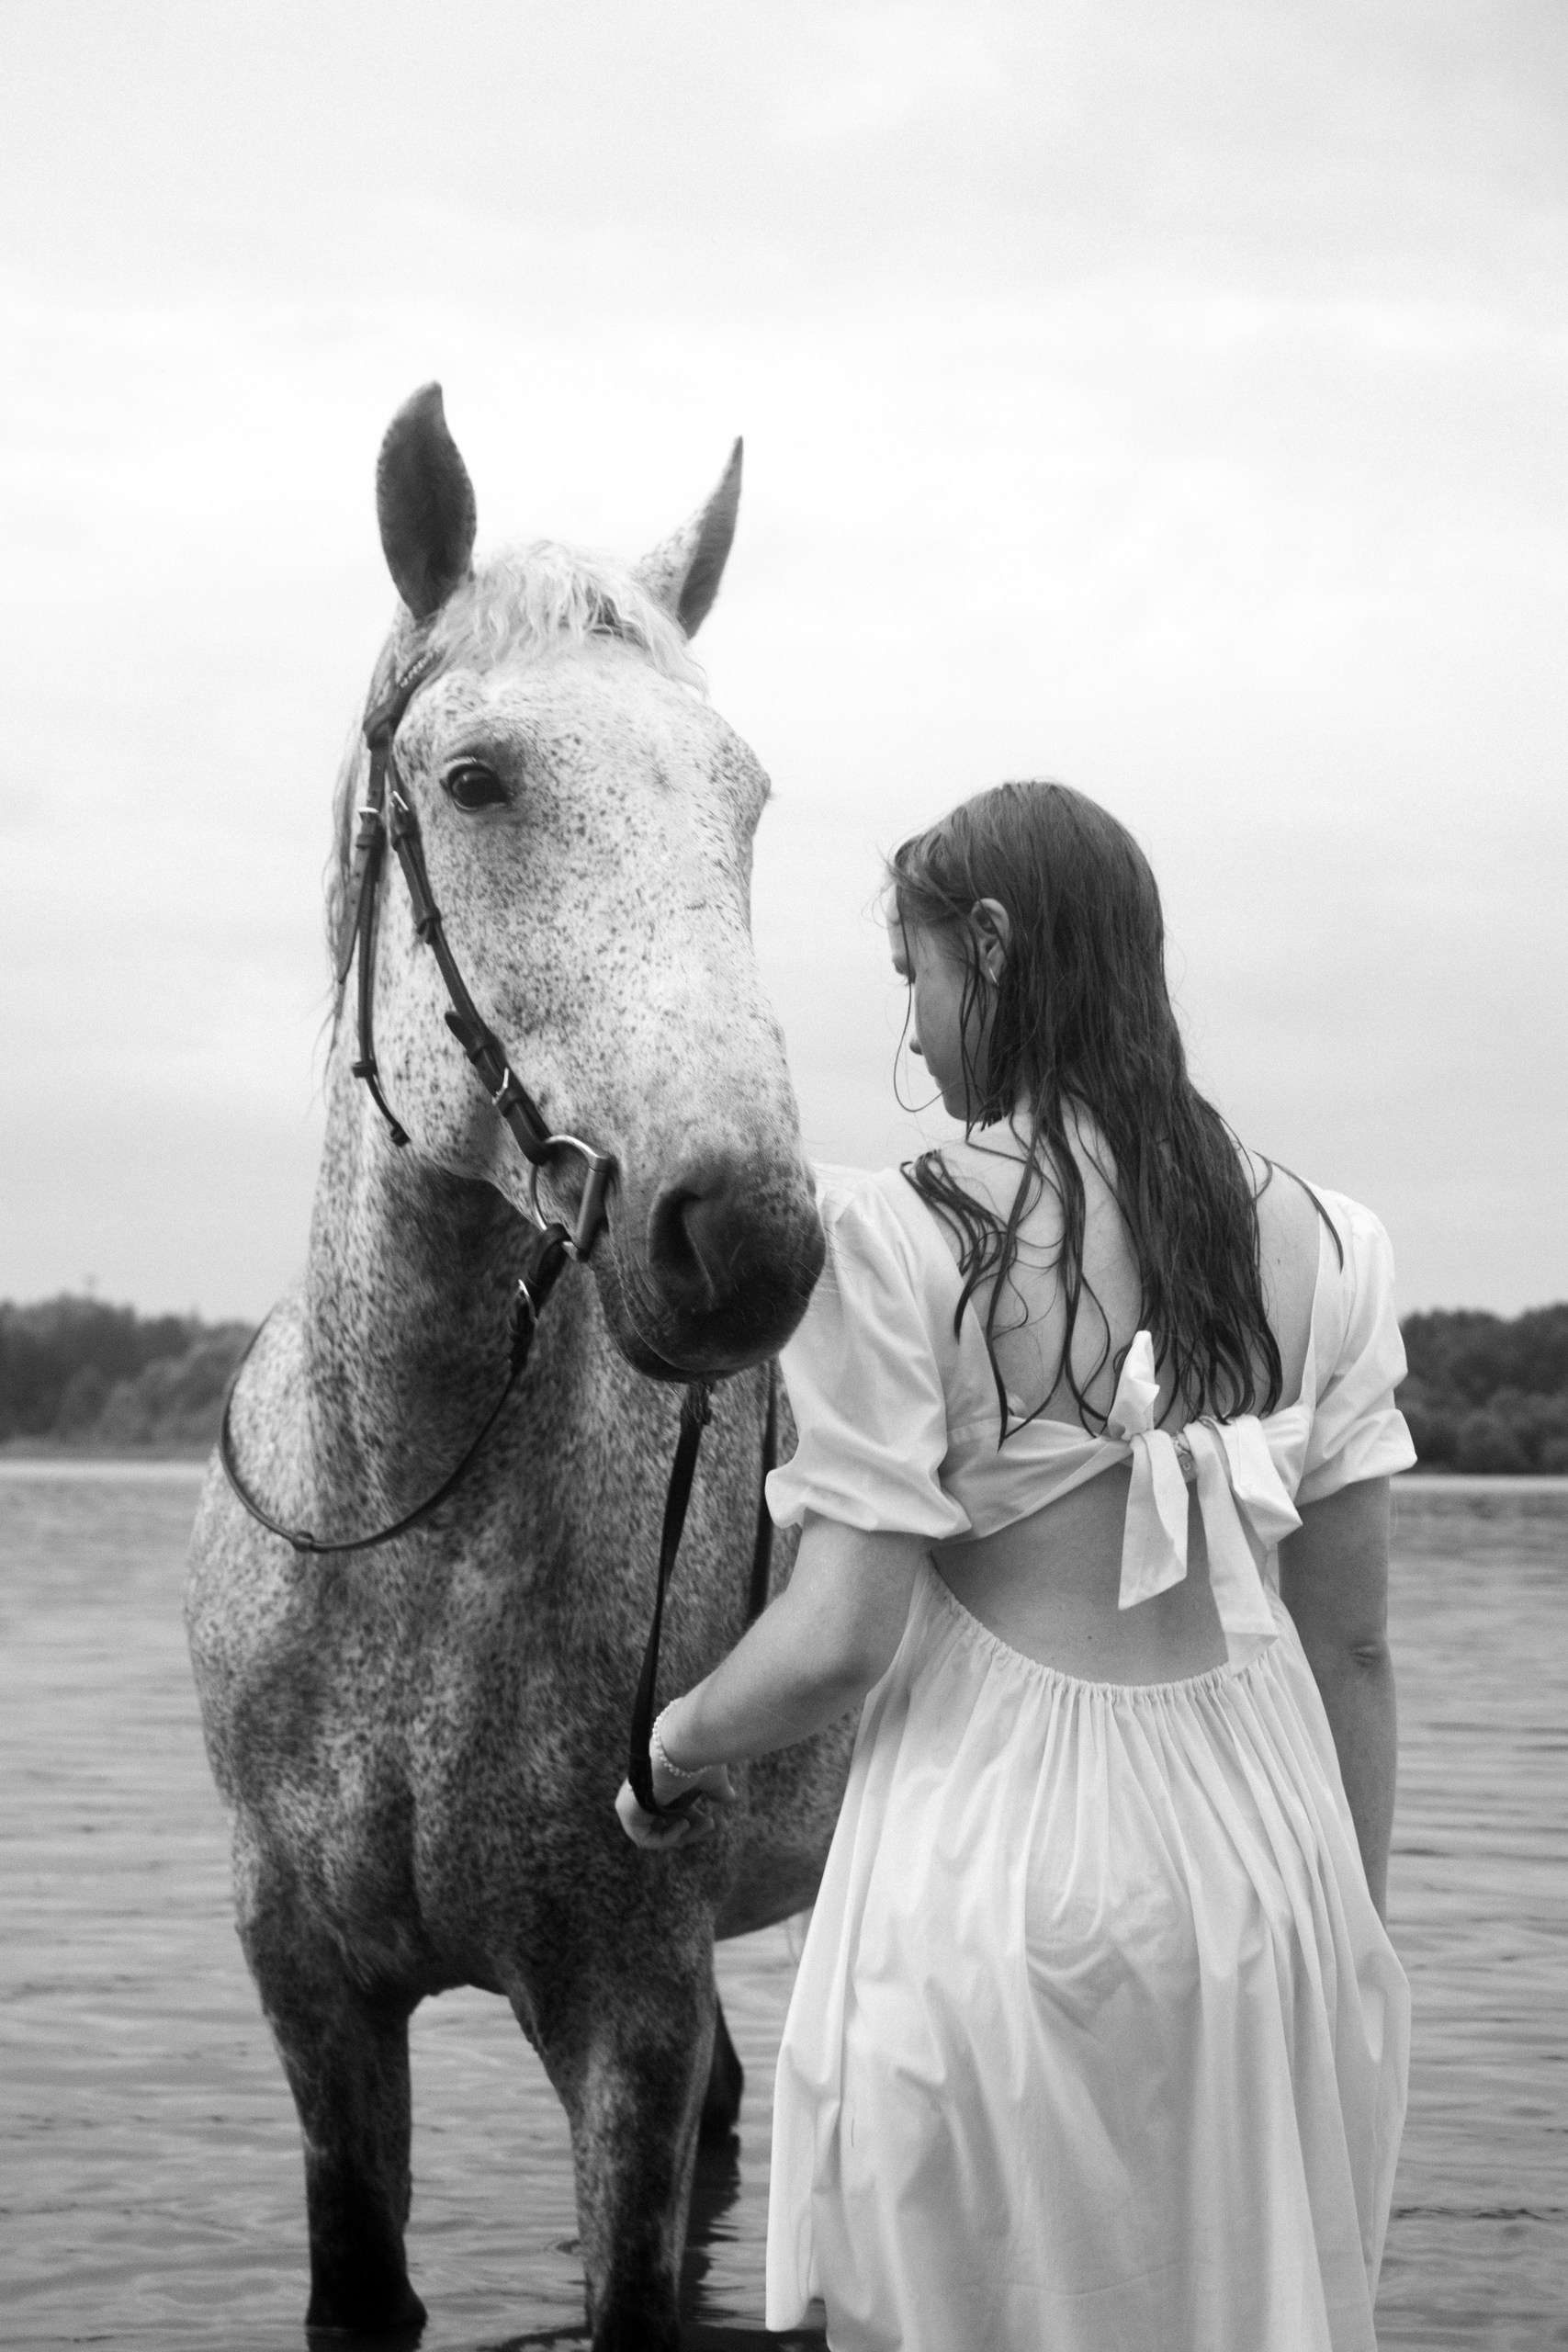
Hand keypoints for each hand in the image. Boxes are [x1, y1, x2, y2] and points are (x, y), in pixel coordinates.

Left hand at [614, 1766, 733, 1849]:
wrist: (684, 1745)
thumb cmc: (698, 1758)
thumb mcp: (711, 1779)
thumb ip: (716, 1790)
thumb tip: (729, 1798)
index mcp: (662, 1783)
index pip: (675, 1810)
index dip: (695, 1821)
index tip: (717, 1823)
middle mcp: (646, 1792)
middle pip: (668, 1823)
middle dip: (694, 1829)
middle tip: (715, 1825)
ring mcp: (634, 1801)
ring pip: (659, 1832)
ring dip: (685, 1834)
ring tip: (707, 1823)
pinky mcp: (626, 1811)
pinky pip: (645, 1838)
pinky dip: (667, 1838)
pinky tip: (684, 1824)